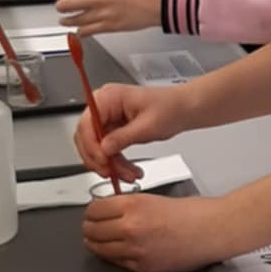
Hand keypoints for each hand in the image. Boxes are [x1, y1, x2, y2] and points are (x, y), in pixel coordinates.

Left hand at [55, 0, 163, 36]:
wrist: (156, 4)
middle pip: (65, 4)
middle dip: (60, 6)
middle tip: (61, 6)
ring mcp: (101, 14)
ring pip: (73, 20)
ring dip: (66, 20)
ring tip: (66, 19)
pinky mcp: (107, 27)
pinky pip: (85, 31)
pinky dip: (80, 31)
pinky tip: (80, 29)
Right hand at [74, 80, 192, 170]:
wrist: (183, 109)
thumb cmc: (170, 107)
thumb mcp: (148, 125)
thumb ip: (123, 137)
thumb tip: (104, 149)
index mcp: (108, 97)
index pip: (87, 123)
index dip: (91, 145)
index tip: (102, 161)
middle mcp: (104, 106)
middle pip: (87, 137)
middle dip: (99, 158)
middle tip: (111, 172)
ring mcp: (108, 118)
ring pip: (97, 147)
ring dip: (109, 164)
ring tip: (126, 174)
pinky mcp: (114, 129)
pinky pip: (107, 150)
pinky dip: (115, 162)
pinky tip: (127, 170)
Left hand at [82, 188, 223, 271]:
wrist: (213, 230)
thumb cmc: (193, 213)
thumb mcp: (154, 198)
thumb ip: (129, 206)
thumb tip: (109, 211)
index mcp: (133, 206)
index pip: (94, 210)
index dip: (92, 212)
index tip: (93, 213)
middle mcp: (130, 228)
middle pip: (91, 231)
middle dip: (90, 228)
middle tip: (93, 227)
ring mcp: (136, 250)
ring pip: (99, 249)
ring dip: (97, 244)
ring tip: (101, 240)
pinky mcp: (144, 267)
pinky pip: (117, 263)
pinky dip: (115, 257)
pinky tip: (120, 251)